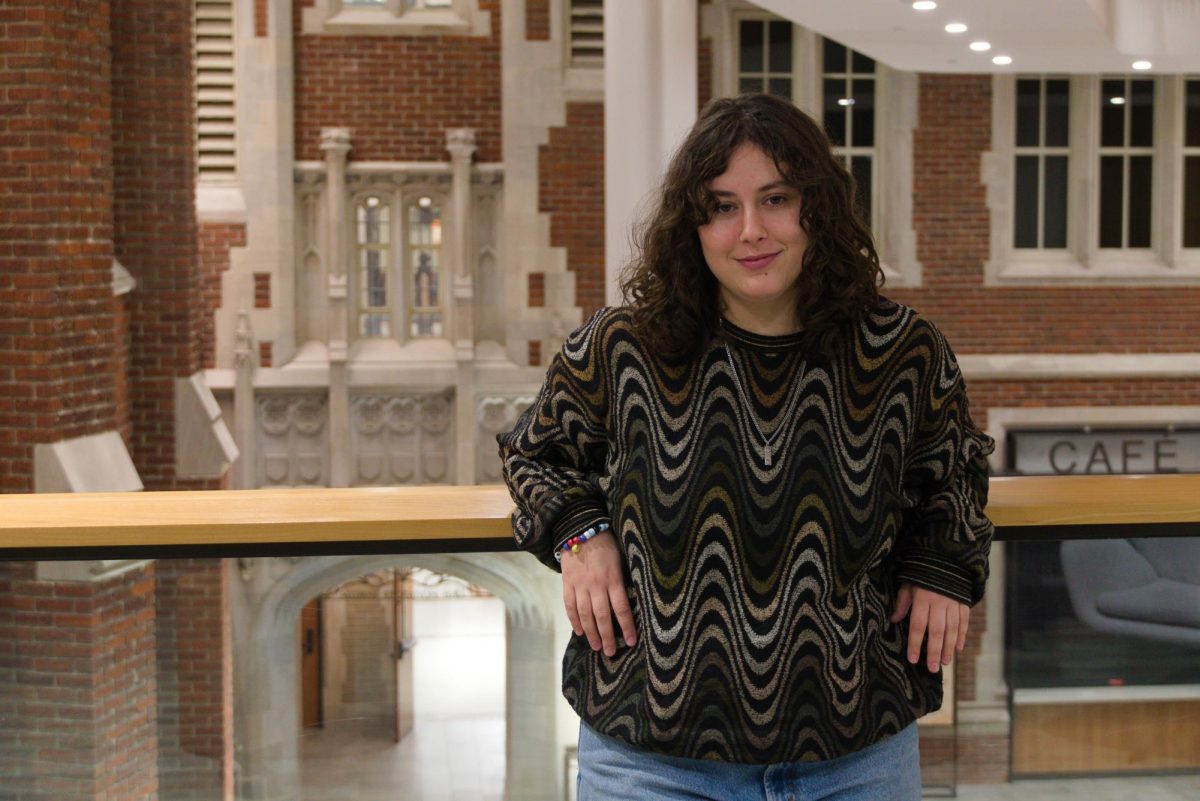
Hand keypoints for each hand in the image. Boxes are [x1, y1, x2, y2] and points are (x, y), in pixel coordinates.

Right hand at [560, 530, 636, 656]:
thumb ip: (623, 578)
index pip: (621, 608)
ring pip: (585, 615)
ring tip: (596, 646)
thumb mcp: (621, 558)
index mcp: (613, 579)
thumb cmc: (607, 542)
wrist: (581, 528)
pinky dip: (574, 620)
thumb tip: (632, 598)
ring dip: (591, 633)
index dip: (627, 627)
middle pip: (602, 616)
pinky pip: (570, 606)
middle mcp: (596, 585)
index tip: (632, 641)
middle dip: (607, 636)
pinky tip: (579, 631)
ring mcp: (580, 586)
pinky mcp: (567, 583)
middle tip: (610, 652)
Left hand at [890, 583, 969, 672]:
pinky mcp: (964, 603)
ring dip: (948, 647)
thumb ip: (902, 603)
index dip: (915, 643)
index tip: (912, 659)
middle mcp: (939, 603)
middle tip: (932, 668)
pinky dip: (961, 636)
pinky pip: (963, 622)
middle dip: (933, 651)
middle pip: (936, 631)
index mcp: (923, 599)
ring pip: (951, 629)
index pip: (918, 626)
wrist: (945, 557)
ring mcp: (953, 603)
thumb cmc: (921, 574)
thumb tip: (894, 621)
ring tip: (944, 662)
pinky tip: (958, 648)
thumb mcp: (907, 585)